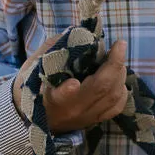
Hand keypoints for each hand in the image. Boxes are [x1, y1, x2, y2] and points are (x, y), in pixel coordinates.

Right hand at [12, 37, 128, 133]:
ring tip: (119, 60)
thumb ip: (52, 49)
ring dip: (120, 75)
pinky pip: (116, 107)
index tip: (73, 82)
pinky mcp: (95, 120)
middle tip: (119, 47)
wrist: (36, 117)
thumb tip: (77, 34)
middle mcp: (74, 110)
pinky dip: (121, 90)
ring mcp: (87, 117)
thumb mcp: (33, 66)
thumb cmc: (33, 86)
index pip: (62, 96)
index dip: (68, 90)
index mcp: (53, 98)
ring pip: (113, 97)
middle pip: (101, 89)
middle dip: (114, 65)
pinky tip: (119, 79)